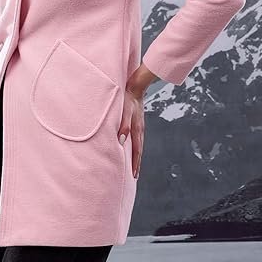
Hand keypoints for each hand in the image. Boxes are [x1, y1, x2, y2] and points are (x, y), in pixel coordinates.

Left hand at [117, 64, 155, 178]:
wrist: (135, 85)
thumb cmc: (127, 98)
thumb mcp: (124, 111)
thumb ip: (123, 125)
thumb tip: (121, 141)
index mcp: (137, 129)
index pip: (136, 151)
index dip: (135, 164)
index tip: (134, 176)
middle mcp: (139, 129)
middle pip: (139, 150)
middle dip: (137, 163)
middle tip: (134, 176)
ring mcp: (139, 125)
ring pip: (138, 144)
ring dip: (136, 155)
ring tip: (133, 164)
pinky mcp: (137, 121)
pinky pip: (136, 137)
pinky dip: (135, 145)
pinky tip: (130, 145)